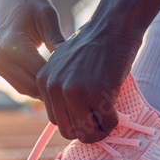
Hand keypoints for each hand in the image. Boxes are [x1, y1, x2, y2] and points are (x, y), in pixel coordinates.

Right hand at [0, 0, 64, 98]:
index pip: (39, 72)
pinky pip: (18, 85)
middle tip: (70, 92)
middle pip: (31, 85)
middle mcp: (0, 56)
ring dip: (41, 92)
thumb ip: (57, 41)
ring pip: (24, 89)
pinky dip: (32, 87)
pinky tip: (48, 85)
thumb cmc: (30, 5)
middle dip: (50, 90)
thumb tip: (73, 63)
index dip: (57, 80)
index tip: (73, 83)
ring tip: (60, 91)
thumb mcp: (47, 18)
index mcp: (12, 44)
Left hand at [36, 21, 141, 142]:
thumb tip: (72, 121)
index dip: (74, 121)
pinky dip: (113, 123)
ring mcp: (75, 91)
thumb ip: (61, 89)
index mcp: (43, 81)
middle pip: (67, 130)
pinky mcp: (96, 93)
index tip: (87, 115)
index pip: (56, 120)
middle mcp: (55, 88)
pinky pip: (106, 123)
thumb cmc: (93, 46)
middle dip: (85, 131)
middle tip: (98, 122)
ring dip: (99, 131)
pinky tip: (115, 112)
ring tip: (107, 119)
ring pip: (85, 132)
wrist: (112, 27)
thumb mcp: (64, 66)